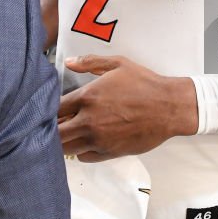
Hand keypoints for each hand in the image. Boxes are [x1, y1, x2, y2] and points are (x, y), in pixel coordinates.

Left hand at [58, 55, 196, 161]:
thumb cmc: (144, 84)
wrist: (168, 107)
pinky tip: (85, 141)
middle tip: (56, 124)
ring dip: (64, 141)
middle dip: (51, 129)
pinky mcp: (109, 153)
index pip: (53, 109)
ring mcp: (98, 139)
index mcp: (87, 97)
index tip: (53, 107)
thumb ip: (89, 62)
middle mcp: (88, 121)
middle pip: (55, 133)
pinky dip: (80, 151)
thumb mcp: (117, 64)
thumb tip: (68, 61)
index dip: (49, 109)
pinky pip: (84, 157)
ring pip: (66, 148)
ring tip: (68, 134)